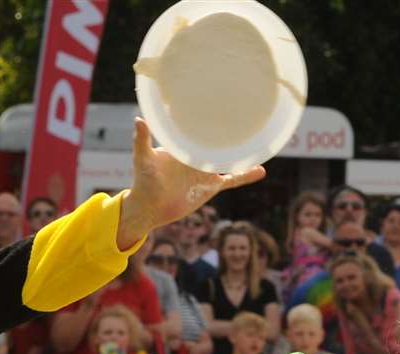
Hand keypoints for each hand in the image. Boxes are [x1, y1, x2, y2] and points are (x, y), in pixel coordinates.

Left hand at [115, 117, 265, 249]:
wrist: (152, 208)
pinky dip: (246, 175)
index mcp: (184, 144)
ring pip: (228, 158)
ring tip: (257, 138)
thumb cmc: (144, 181)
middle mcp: (197, 155)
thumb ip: (142, 140)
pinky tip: (261, 170)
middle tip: (244, 112)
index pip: (197, 127)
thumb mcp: (143, 158)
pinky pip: (233, 179)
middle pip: (216, 141)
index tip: (218, 100)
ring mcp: (206, 170)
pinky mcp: (212, 186)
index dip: (206, 116)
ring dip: (241, 151)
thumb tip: (138, 118)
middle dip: (228, 130)